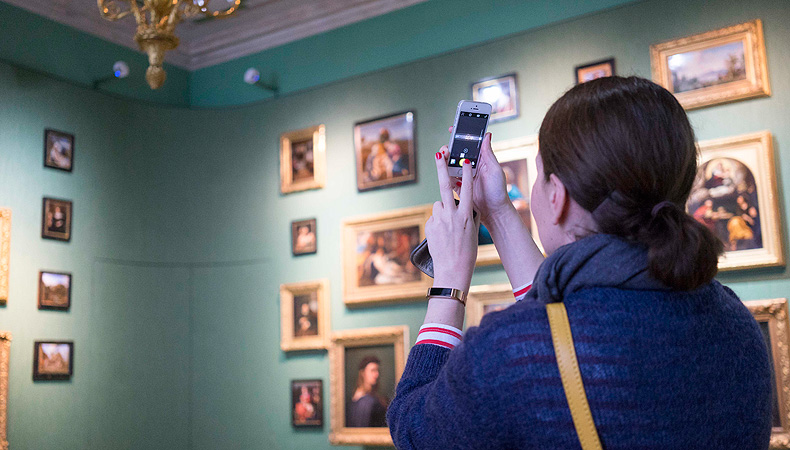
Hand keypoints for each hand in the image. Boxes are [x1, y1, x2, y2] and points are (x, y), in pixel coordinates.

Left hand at [425, 149, 479, 291]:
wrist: (453, 269)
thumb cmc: (466, 252)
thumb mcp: (473, 231)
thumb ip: (468, 215)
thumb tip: (462, 204)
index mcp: (466, 216)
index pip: (467, 190)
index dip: (467, 174)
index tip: (465, 161)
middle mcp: (452, 215)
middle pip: (445, 186)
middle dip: (442, 168)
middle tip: (439, 154)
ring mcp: (440, 220)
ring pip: (439, 205)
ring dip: (443, 211)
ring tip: (448, 228)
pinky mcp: (430, 226)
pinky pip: (434, 217)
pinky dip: (438, 222)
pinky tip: (442, 235)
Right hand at [449, 130, 511, 225]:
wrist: (493, 211)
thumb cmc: (498, 190)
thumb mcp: (494, 169)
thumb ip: (488, 153)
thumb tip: (487, 134)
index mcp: (481, 160)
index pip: (469, 144)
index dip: (460, 136)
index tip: (453, 129)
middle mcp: (471, 167)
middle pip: (457, 154)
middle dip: (449, 148)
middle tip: (446, 147)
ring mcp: (463, 177)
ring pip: (450, 165)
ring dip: (445, 159)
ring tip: (442, 156)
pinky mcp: (458, 187)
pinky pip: (448, 179)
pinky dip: (443, 173)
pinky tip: (441, 169)